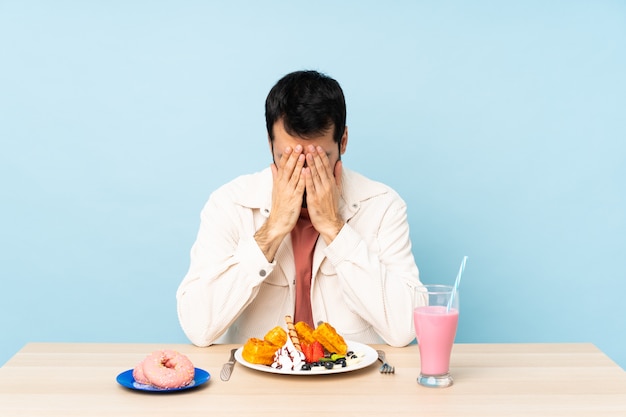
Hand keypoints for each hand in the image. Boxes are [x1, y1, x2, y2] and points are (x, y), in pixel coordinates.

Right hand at [254, 145, 305, 260]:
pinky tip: (306, 171)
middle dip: (293, 157)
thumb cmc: (279, 206)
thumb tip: (272, 165)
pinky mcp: (294, 199)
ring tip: (303, 154)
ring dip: (298, 165)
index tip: (290, 147)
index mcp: (279, 183)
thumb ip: (275, 176)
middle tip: (298, 146)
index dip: (287, 156)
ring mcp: (288, 192)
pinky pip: (299, 187)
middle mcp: (282, 185)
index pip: (282, 167)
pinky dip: (302, 178)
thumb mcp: (275, 190)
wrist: (277, 223)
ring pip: (294, 176)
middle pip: (288, 168)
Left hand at [303, 145, 344, 243]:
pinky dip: (307, 178)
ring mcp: (320, 192)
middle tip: (310, 145)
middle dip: (315, 156)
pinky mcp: (314, 199)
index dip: (321, 156)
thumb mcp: (337, 189)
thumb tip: (339, 163)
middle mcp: (327, 186)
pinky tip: (304, 170)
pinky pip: (310, 187)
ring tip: (307, 153)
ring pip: (315, 175)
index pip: (326, 166)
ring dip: (311, 164)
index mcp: (331, 183)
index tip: (317, 147)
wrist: (330, 222)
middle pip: (320, 168)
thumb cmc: (331, 206)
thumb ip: (337, 175)